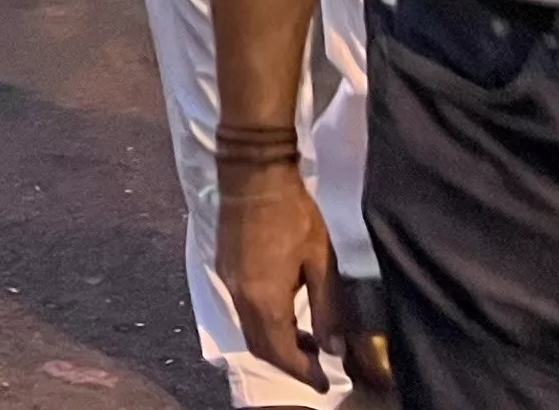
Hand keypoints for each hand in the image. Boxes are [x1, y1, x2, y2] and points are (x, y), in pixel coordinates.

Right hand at [216, 154, 341, 390]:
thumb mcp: (322, 262)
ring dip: (276, 343)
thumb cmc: (295, 214)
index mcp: (264, 296)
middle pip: (259, 345)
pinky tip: (287, 314)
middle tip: (317, 367)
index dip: (302, 371)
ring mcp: (228, 280)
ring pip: (249, 328)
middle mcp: (239, 294)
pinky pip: (243, 310)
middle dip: (287, 362)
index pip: (280, 350)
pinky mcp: (225, 267)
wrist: (253, 175)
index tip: (324, 382)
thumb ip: (327, 308)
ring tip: (307, 342)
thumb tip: (333, 347)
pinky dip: (264, 324)